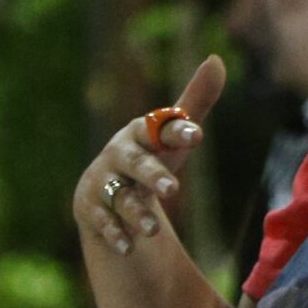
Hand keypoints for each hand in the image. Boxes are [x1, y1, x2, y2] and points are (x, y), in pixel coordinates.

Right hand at [74, 54, 225, 256]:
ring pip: (120, 198)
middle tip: (173, 189)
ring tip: (153, 230)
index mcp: (140, 133)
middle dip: (152, 174)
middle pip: (135, 163)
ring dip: (136, 213)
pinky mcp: (91, 210)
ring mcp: (102, 183)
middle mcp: (118, 156)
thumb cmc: (149, 156)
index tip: (196, 134)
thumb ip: (195, 101)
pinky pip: (102, 224)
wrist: (104, 190)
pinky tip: (127, 248)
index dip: (175, 131)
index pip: (158, 128)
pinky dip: (114, 236)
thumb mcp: (172, 135)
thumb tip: (216, 60)